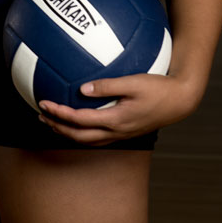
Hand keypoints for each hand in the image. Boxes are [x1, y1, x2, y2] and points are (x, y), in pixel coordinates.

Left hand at [36, 72, 204, 146]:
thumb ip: (108, 85)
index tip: (44, 103)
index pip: (80, 121)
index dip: (59, 114)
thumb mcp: (134, 82)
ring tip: (53, 122)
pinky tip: (79, 120)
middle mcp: (117, 131)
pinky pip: (98, 136)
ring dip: (68, 132)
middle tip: (41, 117)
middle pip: (79, 136)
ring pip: (88, 140)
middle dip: (58, 128)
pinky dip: (82, 131)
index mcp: (116, 120)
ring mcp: (122, 134)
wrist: (181, 101)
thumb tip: (82, 89)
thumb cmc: (159, 88)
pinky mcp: (126, 131)